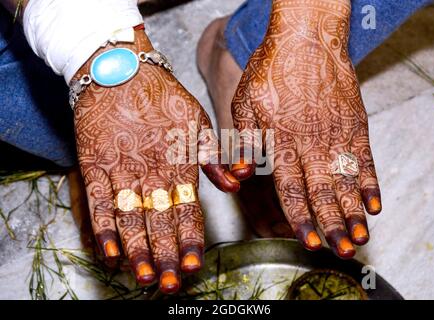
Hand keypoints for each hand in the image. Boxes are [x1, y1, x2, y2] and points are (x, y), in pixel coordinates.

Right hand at [74, 30, 238, 292]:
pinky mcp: (94, 164)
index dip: (191, 239)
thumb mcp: (198, 120)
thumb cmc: (162, 97)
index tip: (195, 264)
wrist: (120, 71)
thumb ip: (214, 156)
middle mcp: (151, 170)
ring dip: (138, 250)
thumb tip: (235, 184)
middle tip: (172, 283)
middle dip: (167, 255)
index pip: (187, 209)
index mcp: (178, 161)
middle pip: (160, 220)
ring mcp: (120, 169)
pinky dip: (104, 229)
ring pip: (131, 218)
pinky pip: (98, 202)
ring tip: (145, 276)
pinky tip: (110, 252)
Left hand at [231, 0, 380, 257]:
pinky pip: (365, 159)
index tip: (309, 241)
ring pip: (347, 181)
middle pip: (323, 193)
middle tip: (341, 250)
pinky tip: (374, 203)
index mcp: (283, 142)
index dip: (301, 218)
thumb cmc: (271, 70)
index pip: (293, 189)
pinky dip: (371, 183)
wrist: (306, 38)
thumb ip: (243, 142)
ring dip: (354, 212)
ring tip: (361, 237)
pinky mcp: (355, 123)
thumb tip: (237, 176)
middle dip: (332, 225)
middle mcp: (312, 143)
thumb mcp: (244, 103)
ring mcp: (337, 134)